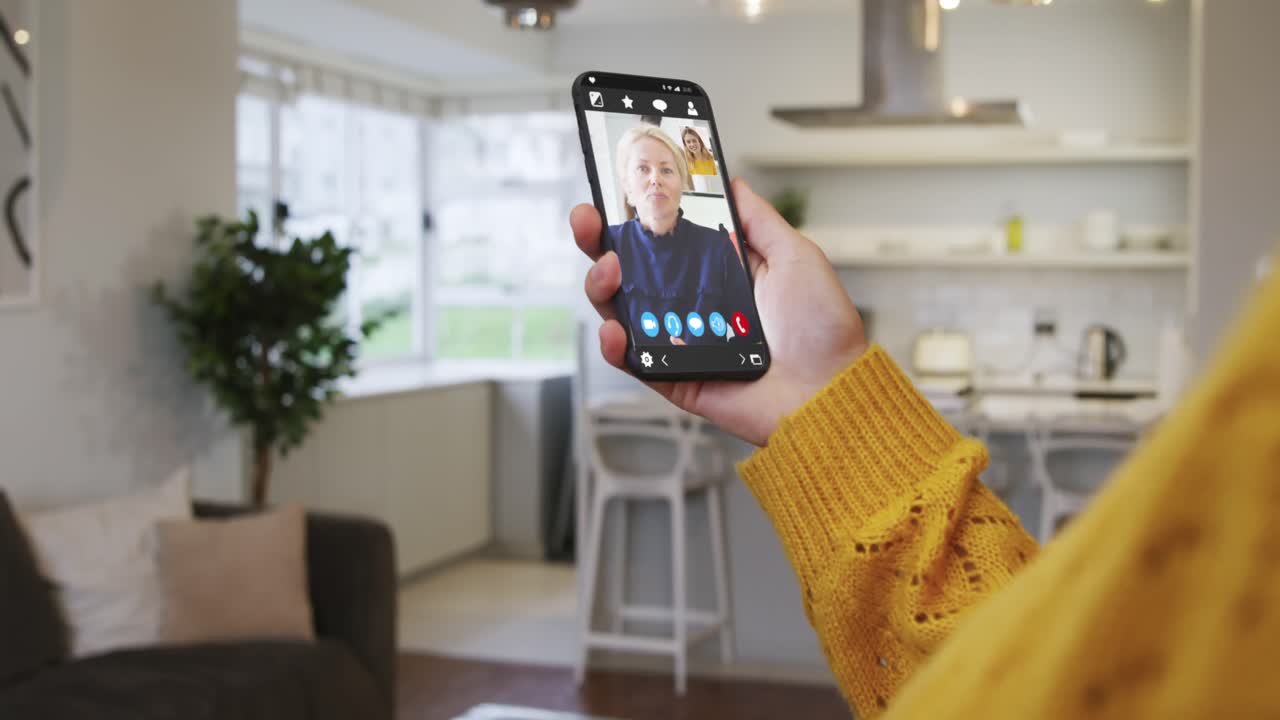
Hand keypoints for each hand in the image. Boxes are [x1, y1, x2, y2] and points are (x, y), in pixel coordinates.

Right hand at [573, 178, 867, 446]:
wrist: (830, 391)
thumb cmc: (821, 329)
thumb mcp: (795, 255)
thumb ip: (757, 219)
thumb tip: (730, 181)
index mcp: (716, 273)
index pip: (662, 238)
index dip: (633, 215)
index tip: (612, 189)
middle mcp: (691, 304)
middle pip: (628, 269)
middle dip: (598, 240)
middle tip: (588, 219)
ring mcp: (678, 341)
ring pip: (620, 309)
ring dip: (601, 285)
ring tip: (609, 270)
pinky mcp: (674, 378)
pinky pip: (632, 360)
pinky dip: (614, 345)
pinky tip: (614, 328)